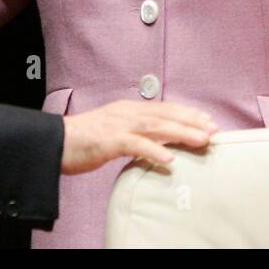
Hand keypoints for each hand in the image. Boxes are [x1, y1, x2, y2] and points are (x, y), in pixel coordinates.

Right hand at [60, 100, 217, 174]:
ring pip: (156, 126)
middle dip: (191, 121)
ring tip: (201, 140)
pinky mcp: (108, 141)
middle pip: (164, 115)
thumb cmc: (82, 140)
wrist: (54, 142)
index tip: (206, 120)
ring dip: (181, 133)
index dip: (186, 114)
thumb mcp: (113, 130)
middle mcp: (126, 113)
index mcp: (127, 109)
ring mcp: (118, 125)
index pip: (163, 109)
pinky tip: (169, 159)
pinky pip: (135, 145)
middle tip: (213, 129)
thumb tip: (156, 143)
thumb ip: (134, 133)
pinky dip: (154, 151)